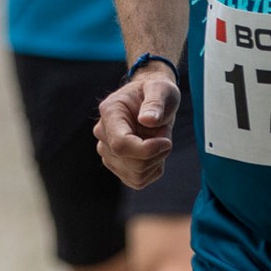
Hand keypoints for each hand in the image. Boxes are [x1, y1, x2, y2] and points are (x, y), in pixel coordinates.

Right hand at [95, 64, 180, 187]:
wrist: (150, 99)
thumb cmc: (156, 91)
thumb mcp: (161, 89)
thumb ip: (156, 102)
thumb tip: (147, 120)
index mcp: (110, 113)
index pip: (120, 144)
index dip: (147, 150)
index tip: (167, 142)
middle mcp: (103, 134)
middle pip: (131, 163)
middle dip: (157, 153)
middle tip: (164, 133)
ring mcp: (107, 152)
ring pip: (136, 175)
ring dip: (156, 161)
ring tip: (158, 139)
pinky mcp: (116, 165)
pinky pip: (138, 181)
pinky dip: (153, 170)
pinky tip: (155, 152)